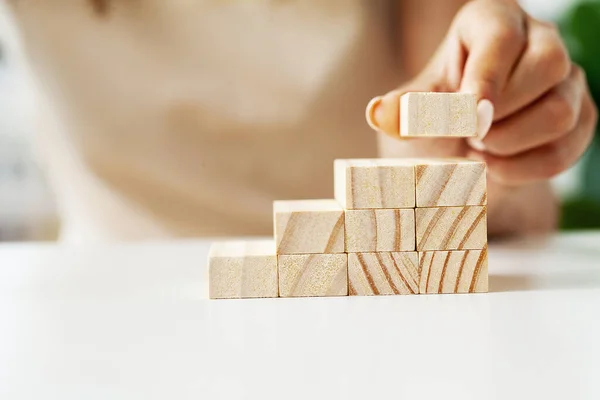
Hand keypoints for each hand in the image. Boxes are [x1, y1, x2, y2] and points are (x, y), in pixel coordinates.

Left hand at [367, 0, 597, 186]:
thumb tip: (380, 112)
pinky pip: (565, 149)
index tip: (466, 118)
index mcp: (492, 21)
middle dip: (500, 114)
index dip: (485, 79)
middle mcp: (538, 40)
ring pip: (561, 111)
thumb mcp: (412, 112)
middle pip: (547, 65)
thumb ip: (401, 110)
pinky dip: (522, 170)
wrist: (459, 152)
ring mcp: (566, 79)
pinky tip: (494, 164)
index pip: (501, 36)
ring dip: (509, 143)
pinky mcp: (580, 117)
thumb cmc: (435, 119)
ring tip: (476, 146)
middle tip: (467, 131)